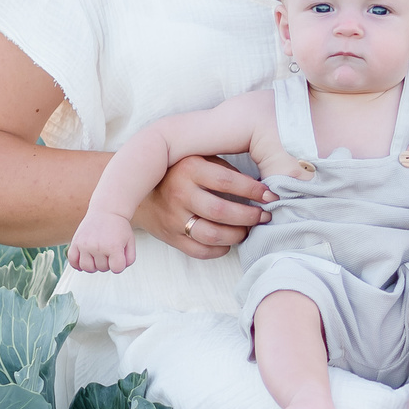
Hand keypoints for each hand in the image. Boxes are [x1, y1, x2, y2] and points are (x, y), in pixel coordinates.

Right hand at [69, 212, 136, 273]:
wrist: (107, 210)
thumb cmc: (119, 227)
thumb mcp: (130, 241)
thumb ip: (130, 258)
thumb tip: (118, 269)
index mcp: (113, 246)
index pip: (116, 269)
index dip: (119, 265)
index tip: (119, 257)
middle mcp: (98, 247)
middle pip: (102, 268)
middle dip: (107, 263)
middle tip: (108, 251)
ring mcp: (85, 245)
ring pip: (87, 268)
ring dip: (94, 266)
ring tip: (97, 257)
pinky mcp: (75, 242)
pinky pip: (72, 260)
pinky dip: (77, 264)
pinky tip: (85, 259)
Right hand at [134, 153, 272, 258]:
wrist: (138, 189)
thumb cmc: (179, 170)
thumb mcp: (199, 158)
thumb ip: (225, 170)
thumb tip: (260, 187)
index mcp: (190, 169)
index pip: (228, 182)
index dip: (254, 191)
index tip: (271, 195)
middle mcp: (180, 194)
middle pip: (222, 212)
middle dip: (250, 216)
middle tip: (264, 216)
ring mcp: (174, 218)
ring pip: (212, 235)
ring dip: (237, 235)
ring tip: (248, 230)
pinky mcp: (170, 237)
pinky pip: (199, 251)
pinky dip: (219, 250)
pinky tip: (229, 241)